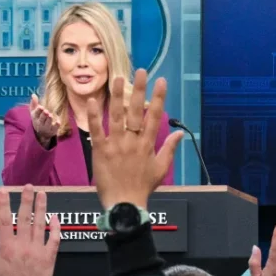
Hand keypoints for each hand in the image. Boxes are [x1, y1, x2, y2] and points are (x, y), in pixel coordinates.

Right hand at [30, 94, 59, 146]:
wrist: (41, 133)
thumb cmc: (38, 119)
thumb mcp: (34, 112)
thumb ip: (33, 103)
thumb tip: (33, 94)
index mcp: (35, 118)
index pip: (36, 114)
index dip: (38, 111)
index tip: (41, 107)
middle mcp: (40, 123)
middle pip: (41, 119)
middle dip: (43, 115)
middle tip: (46, 111)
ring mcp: (46, 127)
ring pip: (48, 123)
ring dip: (49, 119)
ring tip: (50, 115)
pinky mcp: (53, 130)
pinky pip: (55, 128)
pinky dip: (56, 125)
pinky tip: (58, 121)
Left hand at [87, 70, 182, 208]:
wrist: (124, 204)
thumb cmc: (143, 187)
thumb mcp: (161, 169)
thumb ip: (169, 148)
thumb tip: (181, 133)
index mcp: (147, 145)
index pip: (155, 116)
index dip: (158, 98)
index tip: (161, 81)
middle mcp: (133, 142)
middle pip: (136, 112)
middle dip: (139, 90)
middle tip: (141, 71)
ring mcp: (116, 145)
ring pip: (117, 117)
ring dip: (117, 96)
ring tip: (118, 78)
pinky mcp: (101, 152)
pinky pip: (97, 131)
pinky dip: (95, 116)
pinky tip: (94, 100)